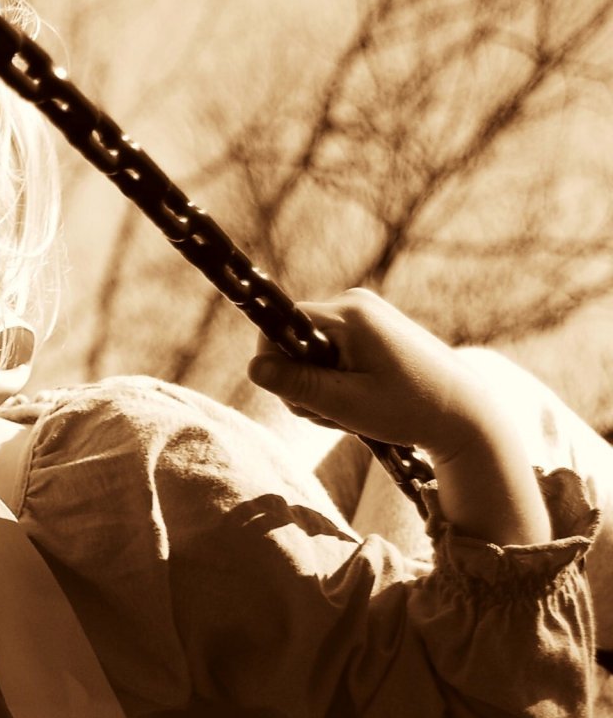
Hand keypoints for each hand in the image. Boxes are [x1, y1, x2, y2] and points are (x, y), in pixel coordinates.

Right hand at [247, 289, 498, 460]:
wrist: (466, 413)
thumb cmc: (410, 409)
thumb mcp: (346, 404)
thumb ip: (297, 385)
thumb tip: (252, 368)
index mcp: (350, 314)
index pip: (281, 326)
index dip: (276, 363)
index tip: (299, 396)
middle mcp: (356, 304)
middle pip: (294, 341)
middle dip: (303, 381)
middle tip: (335, 412)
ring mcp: (366, 315)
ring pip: (311, 351)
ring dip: (320, 387)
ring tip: (353, 410)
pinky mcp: (373, 330)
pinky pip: (332, 353)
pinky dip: (336, 381)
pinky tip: (359, 400)